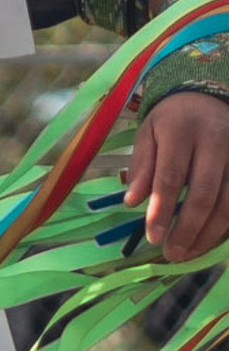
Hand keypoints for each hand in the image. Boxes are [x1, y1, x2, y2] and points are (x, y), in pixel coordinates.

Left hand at [124, 90, 228, 260]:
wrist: (209, 96)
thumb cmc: (172, 121)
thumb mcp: (148, 134)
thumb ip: (141, 167)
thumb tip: (132, 202)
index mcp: (182, 131)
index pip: (171, 177)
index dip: (162, 210)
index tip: (153, 237)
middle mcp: (216, 142)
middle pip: (205, 193)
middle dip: (188, 228)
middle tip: (172, 253)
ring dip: (210, 233)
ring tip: (188, 253)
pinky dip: (226, 223)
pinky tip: (210, 240)